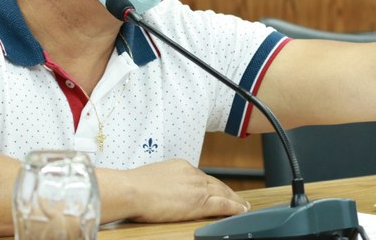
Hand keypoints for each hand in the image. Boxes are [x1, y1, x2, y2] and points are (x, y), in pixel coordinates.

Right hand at [97, 159, 249, 223]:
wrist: (132, 190)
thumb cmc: (133, 187)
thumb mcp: (152, 178)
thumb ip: (164, 181)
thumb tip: (163, 189)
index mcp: (181, 166)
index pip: (202, 177)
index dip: (212, 185)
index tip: (217, 190)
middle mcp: (192, 173)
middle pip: (216, 183)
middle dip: (227, 191)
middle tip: (237, 199)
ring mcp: (197, 187)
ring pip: (223, 193)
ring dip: (235, 200)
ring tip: (243, 206)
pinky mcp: (200, 202)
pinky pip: (223, 205)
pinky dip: (235, 207)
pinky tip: (242, 210)